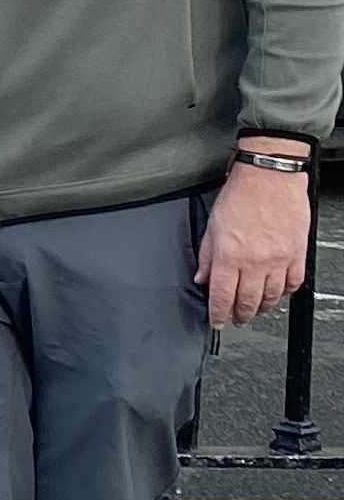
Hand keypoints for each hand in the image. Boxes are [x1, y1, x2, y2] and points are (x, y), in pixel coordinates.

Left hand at [200, 148, 316, 327]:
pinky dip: (285, 293)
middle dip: (240, 315)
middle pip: (248, 301)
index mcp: (230, 255)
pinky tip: (278, 295)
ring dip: (263, 308)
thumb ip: (207, 255)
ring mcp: (279, 260)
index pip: (222, 295)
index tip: (217, 320)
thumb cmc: (240, 195)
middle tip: (237, 320)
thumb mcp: (213, 225)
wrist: (270, 178)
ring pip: (272, 297)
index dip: (218, 313)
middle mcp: (255, 261)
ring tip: (255, 311)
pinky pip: (293, 283)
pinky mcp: (297, 255)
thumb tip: (202, 277)